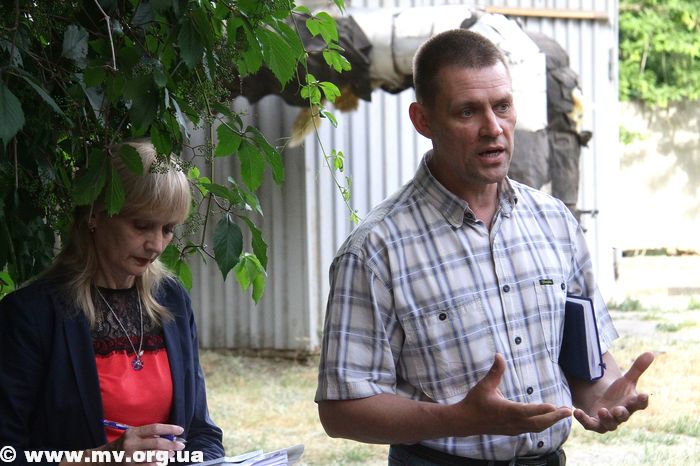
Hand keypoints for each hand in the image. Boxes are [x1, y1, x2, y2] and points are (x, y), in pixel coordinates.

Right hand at [105, 423, 185, 463]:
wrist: (102, 460)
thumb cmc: (121, 446)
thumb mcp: (132, 436)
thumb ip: (147, 435)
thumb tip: (168, 436)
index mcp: (133, 433)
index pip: (155, 428)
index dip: (169, 428)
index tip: (180, 430)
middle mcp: (131, 444)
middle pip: (157, 443)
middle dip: (172, 444)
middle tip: (181, 445)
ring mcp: (130, 458)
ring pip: (154, 456)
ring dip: (166, 455)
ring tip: (172, 454)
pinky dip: (157, 464)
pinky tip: (162, 462)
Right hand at [454, 353, 571, 435]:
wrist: (465, 422)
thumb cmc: (475, 402)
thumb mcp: (484, 385)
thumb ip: (495, 371)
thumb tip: (499, 355)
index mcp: (507, 411)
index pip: (528, 411)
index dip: (542, 410)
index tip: (555, 406)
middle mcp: (513, 422)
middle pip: (538, 423)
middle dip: (554, 418)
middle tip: (568, 411)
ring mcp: (513, 429)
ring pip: (536, 428)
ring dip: (550, 422)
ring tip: (562, 414)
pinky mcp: (511, 431)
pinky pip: (530, 430)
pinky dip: (541, 425)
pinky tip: (546, 420)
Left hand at [574, 352, 653, 432]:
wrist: (602, 401)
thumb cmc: (618, 392)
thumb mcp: (626, 380)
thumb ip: (637, 368)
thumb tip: (650, 353)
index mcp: (631, 404)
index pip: (640, 404)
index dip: (642, 400)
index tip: (644, 394)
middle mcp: (621, 415)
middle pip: (624, 416)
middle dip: (621, 413)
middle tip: (618, 409)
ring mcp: (608, 421)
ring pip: (609, 424)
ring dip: (606, 418)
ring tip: (602, 410)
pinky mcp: (594, 423)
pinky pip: (589, 424)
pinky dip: (583, 419)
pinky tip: (576, 412)